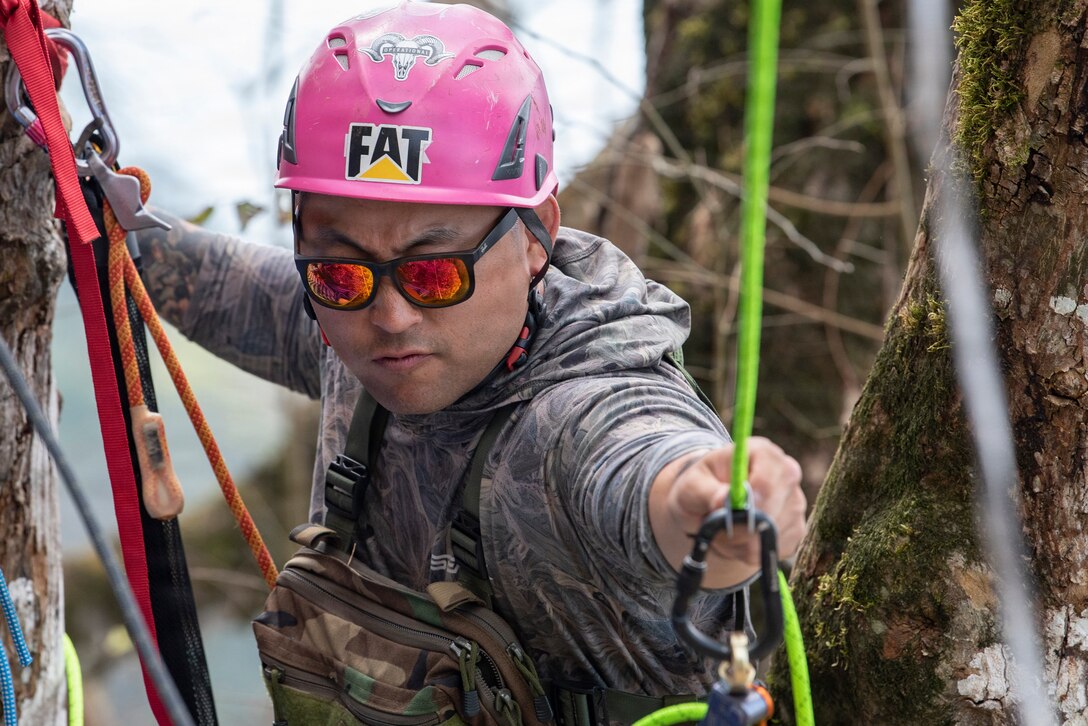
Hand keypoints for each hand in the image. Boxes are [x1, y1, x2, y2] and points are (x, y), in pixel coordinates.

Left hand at [656, 438, 806, 585]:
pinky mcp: (796, 530)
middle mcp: (786, 474)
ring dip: (741, 541)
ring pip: (773, 534)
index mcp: (762, 453)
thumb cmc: (700, 488)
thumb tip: (723, 501)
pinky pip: (774, 549)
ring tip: (723, 528)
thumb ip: (705, 492)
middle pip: (777, 507)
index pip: (773, 475)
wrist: (706, 506)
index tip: (736, 511)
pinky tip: (737, 539)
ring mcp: (794, 503)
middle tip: (717, 525)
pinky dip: (750, 552)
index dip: (757, 497)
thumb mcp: (691, 486)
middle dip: (743, 526)